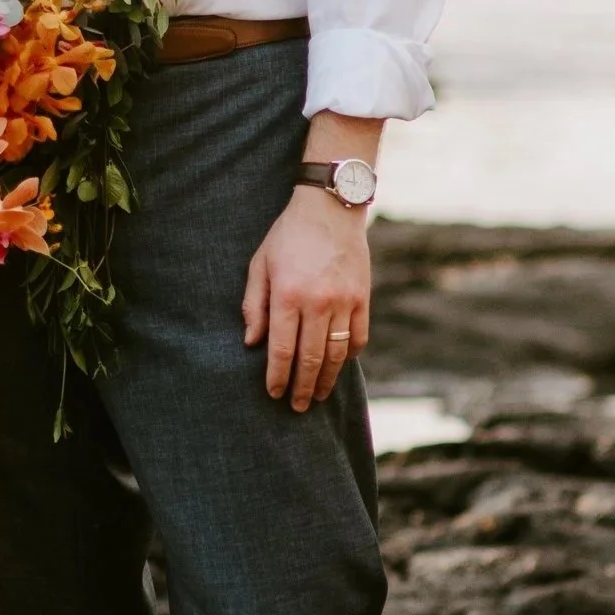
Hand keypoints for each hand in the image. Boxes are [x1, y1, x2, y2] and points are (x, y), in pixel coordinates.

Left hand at [243, 186, 369, 411]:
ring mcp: (344, 302)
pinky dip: (349, 356)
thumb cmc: (288, 235)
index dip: (277, 376)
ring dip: (327, 379)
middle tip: (297, 406)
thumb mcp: (260, 264)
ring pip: (337, 354)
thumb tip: (251, 343)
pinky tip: (338, 365)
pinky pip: (358, 337)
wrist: (331, 208)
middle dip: (302, 387)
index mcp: (288, 295)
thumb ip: (254, 304)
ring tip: (318, 396)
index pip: (281, 348)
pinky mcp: (363, 298)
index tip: (273, 393)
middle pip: (311, 358)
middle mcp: (318, 302)